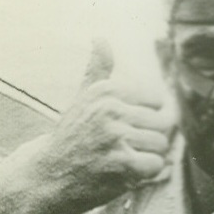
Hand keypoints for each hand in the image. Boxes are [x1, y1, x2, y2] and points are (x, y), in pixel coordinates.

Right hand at [4, 39, 174, 213]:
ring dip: (148, 157)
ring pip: (162, 145)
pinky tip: (125, 172)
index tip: (125, 129)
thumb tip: (101, 38)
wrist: (49, 175)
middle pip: (163, 123)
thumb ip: (98, 71)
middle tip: (124, 149)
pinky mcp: (122, 163)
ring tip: (122, 159)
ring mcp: (116, 136)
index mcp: (107, 90)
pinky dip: (146, 173)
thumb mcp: (83, 99)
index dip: (146, 120)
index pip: (156, 101)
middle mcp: (110, 109)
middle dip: (149, 140)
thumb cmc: (72, 137)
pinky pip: (157, 164)